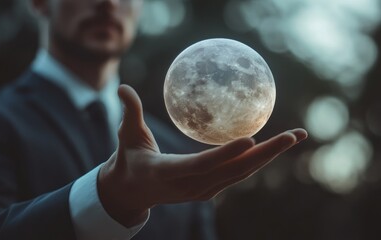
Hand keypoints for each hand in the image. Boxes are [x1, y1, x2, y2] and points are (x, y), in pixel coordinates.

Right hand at [98, 84, 307, 226]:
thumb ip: (129, 112)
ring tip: (294, 138)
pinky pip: (237, 174)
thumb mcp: (127, 136)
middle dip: (266, 154)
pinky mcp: (208, 190)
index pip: (201, 165)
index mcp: (169, 173)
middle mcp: (190, 187)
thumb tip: (122, 87)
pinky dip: (257, 160)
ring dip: (269, 157)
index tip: (252, 138)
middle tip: (294, 135)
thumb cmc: (128, 160)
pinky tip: (272, 145)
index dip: (226, 154)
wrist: (131, 193)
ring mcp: (202, 191)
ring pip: (241, 174)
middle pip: (234, 172)